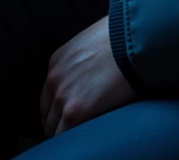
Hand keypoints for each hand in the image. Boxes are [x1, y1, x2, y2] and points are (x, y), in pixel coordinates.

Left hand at [40, 16, 136, 137]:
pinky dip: (71, 138)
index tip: (68, 112)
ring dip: (64, 131)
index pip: (49, 94)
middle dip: (59, 121)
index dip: (58, 106)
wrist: (130, 41)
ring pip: (53, 127)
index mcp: (56, 62)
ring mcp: (62, 97)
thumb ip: (79, 60)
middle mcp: (54, 79)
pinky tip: (84, 135)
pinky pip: (63, 135)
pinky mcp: (75, 113)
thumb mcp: (88, 43)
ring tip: (81, 132)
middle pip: (48, 113)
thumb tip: (87, 73)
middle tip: (74, 126)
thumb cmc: (118, 39)